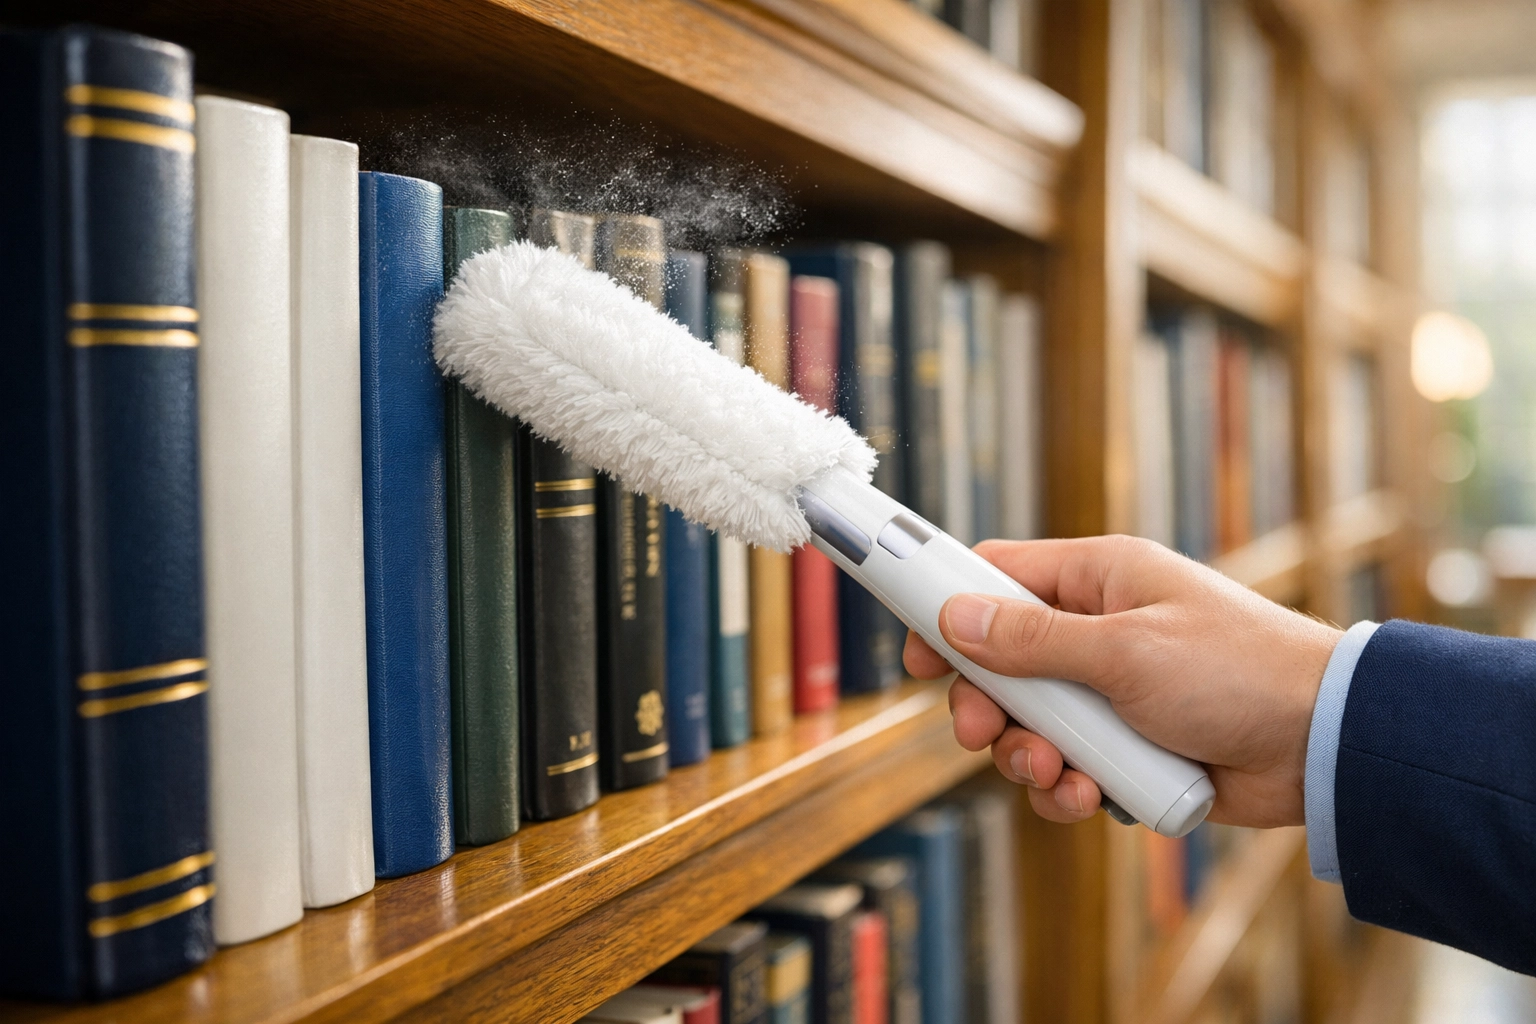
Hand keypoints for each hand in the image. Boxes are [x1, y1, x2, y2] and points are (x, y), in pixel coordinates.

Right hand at [904, 535, 1340, 828]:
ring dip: (1028, 755)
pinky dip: (1066, 787)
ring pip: (1029, 724)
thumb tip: (954, 619)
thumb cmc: (1237, 671)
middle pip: (1001, 661)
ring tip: (1056, 772)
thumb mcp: (1124, 651)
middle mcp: (1099, 630)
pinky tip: (1087, 795)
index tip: (913, 653)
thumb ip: (1033, 639)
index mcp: (1099, 579)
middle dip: (986, 704)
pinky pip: (1067, 767)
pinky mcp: (1127, 747)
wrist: (1323, 745)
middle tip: (982, 732)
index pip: (997, 575)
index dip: (947, 608)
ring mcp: (1112, 692)